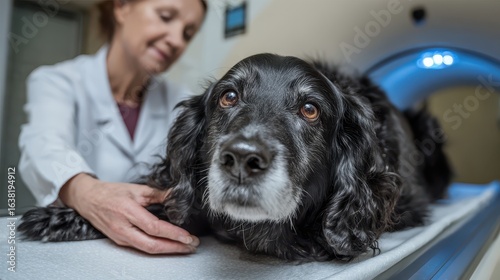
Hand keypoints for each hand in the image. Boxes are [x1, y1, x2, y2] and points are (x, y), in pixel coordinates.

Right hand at [59, 173, 198, 253]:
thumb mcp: (136, 188)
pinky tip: (168, 245)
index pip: (154, 227)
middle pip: (151, 244)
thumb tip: (177, 195)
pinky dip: (157, 248)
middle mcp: (123, 227)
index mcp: (127, 211)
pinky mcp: (119, 241)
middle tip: (191, 245)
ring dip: (168, 250)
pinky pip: (140, 247)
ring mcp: (120, 237)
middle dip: (174, 247)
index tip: (187, 236)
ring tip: (184, 247)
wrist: (88, 199)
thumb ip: (158, 193)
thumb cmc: (111, 192)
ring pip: (147, 249)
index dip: (172, 233)